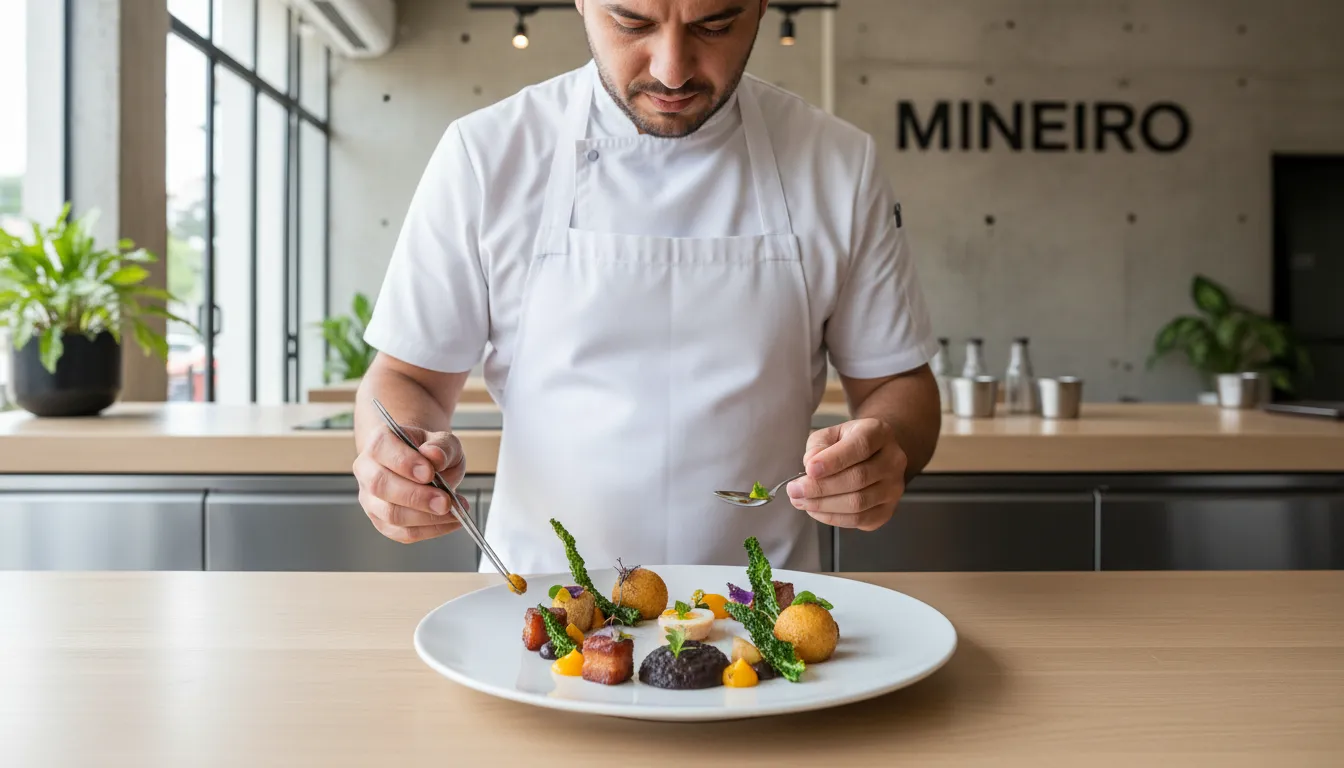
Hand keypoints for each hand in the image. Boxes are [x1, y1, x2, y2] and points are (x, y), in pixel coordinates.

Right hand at [353, 425, 467, 543]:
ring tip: (454, 511)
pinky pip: (402, 532)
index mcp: (379, 442)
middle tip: (445, 501)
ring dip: (426, 517)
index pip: (381, 449)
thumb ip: (442, 447)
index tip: (429, 473)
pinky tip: (450, 521)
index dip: (405, 462)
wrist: (428, 466)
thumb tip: (435, 457)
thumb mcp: (445, 442)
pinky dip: (430, 530)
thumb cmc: (432, 453)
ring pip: (390, 513)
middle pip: (380, 485)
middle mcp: (367, 470)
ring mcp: (371, 498)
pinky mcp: (382, 522)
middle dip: (416, 497)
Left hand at [785, 418, 906, 530]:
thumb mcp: (830, 434)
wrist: (873, 456)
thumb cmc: (847, 443)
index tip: (809, 469)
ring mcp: (893, 488)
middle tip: (795, 490)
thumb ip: (818, 446)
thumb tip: (811, 467)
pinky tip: (815, 510)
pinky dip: (832, 518)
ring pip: (858, 503)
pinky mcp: (887, 510)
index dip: (834, 460)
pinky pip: (859, 519)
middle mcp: (893, 460)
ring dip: (823, 505)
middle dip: (821, 487)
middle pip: (858, 479)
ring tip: (800, 501)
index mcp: (879, 433)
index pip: (860, 447)